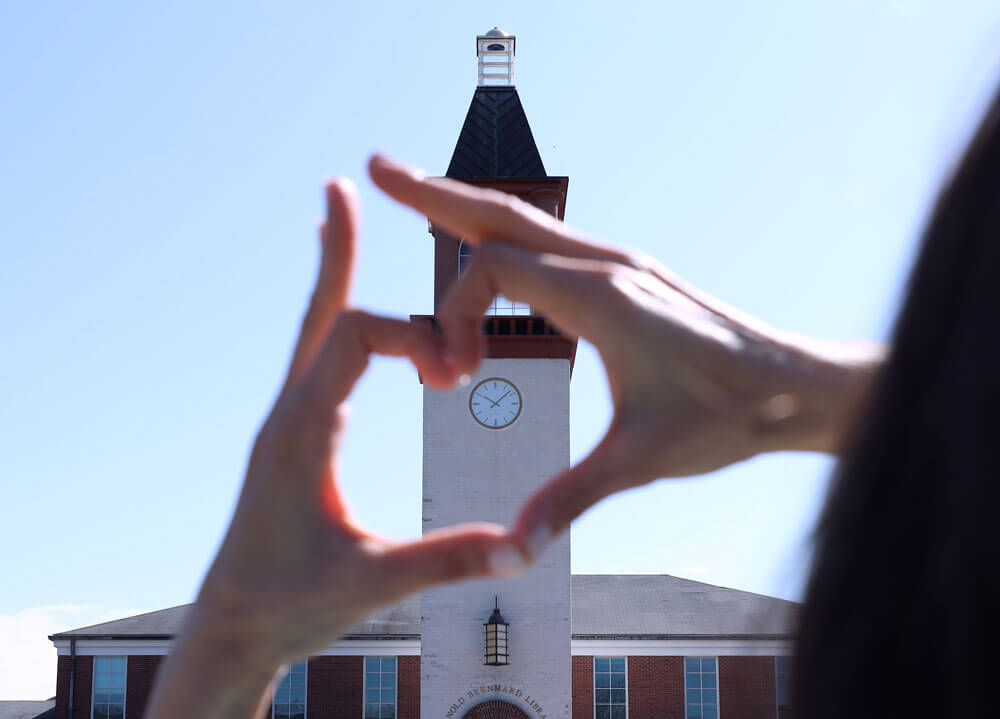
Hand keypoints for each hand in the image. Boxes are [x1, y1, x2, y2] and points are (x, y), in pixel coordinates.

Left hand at [146, 180, 524, 718]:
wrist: (232, 627)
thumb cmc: (289, 605)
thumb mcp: (372, 582)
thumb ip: (447, 559)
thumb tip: (522, 549)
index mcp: (302, 432)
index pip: (355, 338)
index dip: (413, 334)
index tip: (457, 372)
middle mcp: (287, 413)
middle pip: (320, 312)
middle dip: (338, 251)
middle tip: (344, 189)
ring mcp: (287, 421)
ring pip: (313, 331)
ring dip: (333, 274)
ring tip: (339, 220)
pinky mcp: (294, 435)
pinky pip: (314, 360)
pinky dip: (334, 320)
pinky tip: (344, 312)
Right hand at [369, 154, 883, 557]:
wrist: (797, 386)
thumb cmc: (728, 417)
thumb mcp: (641, 461)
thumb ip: (569, 498)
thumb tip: (513, 548)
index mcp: (600, 296)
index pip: (491, 268)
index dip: (453, 315)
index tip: (453, 377)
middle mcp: (605, 264)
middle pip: (499, 212)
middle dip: (432, 194)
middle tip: (375, 168)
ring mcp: (619, 263)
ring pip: (526, 220)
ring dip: (466, 207)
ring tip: (416, 192)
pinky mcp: (629, 277)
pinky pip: (551, 242)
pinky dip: (506, 236)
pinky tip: (493, 248)